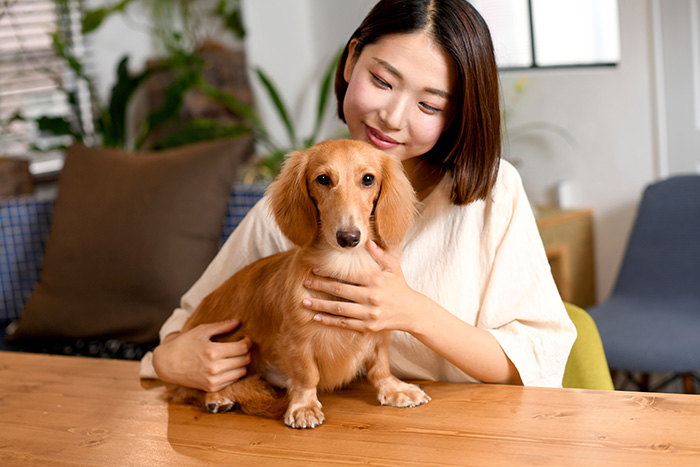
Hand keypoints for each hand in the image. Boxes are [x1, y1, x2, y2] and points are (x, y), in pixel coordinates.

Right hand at [152, 319, 251, 392]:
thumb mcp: (201, 331)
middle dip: (246, 352)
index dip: (247, 342)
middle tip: (241, 347)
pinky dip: (233, 373)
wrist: (167, 364)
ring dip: (241, 363)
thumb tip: (237, 322)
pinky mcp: (212, 388)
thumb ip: (221, 326)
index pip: (242, 349)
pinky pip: (232, 380)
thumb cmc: (184, 344)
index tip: (245, 339)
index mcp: (213, 352)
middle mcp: (215, 368)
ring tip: (234, 356)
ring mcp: (213, 380)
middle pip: (244, 360)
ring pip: (241, 372)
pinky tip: (226, 365)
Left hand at [302, 240, 424, 333]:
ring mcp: (369, 313)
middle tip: (305, 283)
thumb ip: (379, 254)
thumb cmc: (400, 286)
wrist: (412, 312)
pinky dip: (329, 321)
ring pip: (339, 309)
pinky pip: (344, 324)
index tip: (314, 269)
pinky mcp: (368, 326)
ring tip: (304, 302)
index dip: (329, 272)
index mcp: (375, 280)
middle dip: (320, 287)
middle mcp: (371, 297)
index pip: (347, 274)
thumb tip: (366, 240)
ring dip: (320, 306)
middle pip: (340, 291)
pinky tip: (316, 318)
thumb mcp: (393, 267)